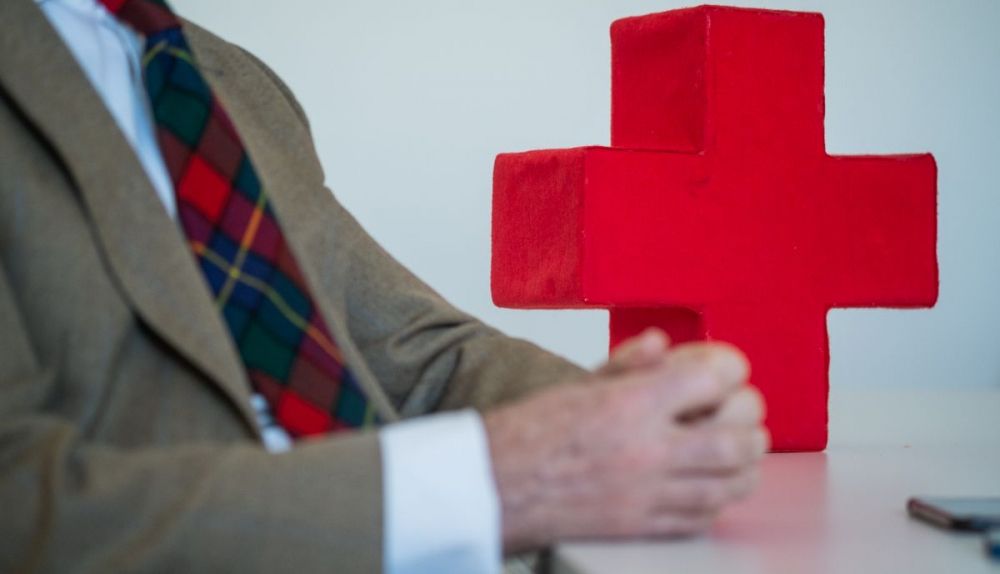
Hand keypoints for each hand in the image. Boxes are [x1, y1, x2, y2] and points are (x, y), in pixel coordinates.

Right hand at [483, 329, 768, 551]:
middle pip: (735, 437)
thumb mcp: (577, 383)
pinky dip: (719, 499)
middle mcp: (646, 450)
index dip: (730, 367)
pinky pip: (702, 517)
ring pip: (729, 482)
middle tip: (745, 411)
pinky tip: (715, 487)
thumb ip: (626, 364)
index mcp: (629, 405)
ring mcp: (648, 493)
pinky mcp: (642, 526)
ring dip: (747, 463)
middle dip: (750, 419)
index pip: (712, 379)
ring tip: (744, 450)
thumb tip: (661, 345)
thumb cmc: (529, 433)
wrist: (495, 485)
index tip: (729, 367)